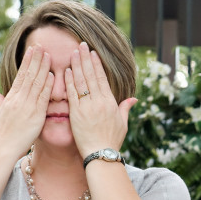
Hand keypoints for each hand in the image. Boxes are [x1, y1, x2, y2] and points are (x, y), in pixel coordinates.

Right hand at [0, 45, 53, 158]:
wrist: (3, 149)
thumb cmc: (1, 135)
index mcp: (10, 99)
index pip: (20, 76)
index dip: (27, 62)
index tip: (32, 51)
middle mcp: (18, 100)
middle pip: (28, 75)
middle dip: (35, 59)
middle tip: (41, 45)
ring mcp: (27, 107)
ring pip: (36, 83)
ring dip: (43, 68)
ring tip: (48, 55)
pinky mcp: (35, 116)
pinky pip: (42, 98)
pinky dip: (47, 86)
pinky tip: (52, 75)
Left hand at [66, 42, 135, 157]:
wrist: (100, 154)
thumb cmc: (112, 140)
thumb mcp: (123, 123)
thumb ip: (125, 108)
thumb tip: (133, 98)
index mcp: (110, 102)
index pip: (102, 78)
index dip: (97, 64)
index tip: (93, 53)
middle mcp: (98, 102)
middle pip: (91, 76)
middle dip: (85, 59)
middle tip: (82, 45)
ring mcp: (86, 107)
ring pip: (81, 82)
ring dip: (77, 66)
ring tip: (73, 52)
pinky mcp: (76, 114)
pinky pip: (72, 94)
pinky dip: (69, 82)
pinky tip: (66, 71)